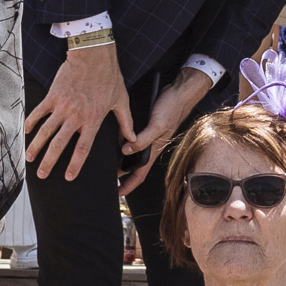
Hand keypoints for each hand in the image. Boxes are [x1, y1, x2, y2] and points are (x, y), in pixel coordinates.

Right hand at [25, 39, 135, 181]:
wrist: (93, 54)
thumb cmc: (109, 77)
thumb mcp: (121, 100)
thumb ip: (127, 122)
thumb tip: (133, 140)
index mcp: (93, 119)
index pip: (83, 148)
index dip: (75, 165)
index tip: (69, 177)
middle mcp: (76, 116)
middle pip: (59, 145)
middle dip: (49, 162)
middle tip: (42, 175)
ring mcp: (62, 106)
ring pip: (45, 131)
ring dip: (36, 147)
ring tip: (30, 159)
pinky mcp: (53, 96)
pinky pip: (39, 112)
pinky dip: (31, 123)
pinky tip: (27, 133)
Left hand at [117, 66, 212, 192]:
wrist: (179, 91)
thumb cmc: (172, 108)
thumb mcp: (158, 125)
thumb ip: (143, 140)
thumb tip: (126, 151)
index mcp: (154, 150)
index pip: (139, 174)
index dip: (128, 185)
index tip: (117, 194)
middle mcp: (150, 145)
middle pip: (133, 165)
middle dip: (121, 173)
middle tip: (106, 177)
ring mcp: (148, 135)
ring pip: (131, 151)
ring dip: (120, 156)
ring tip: (107, 159)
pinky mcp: (145, 125)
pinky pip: (132, 137)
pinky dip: (123, 140)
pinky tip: (115, 137)